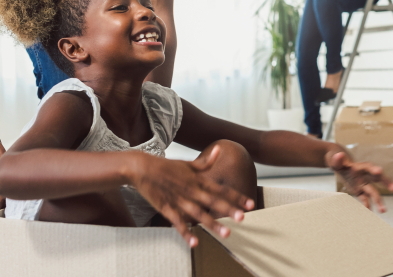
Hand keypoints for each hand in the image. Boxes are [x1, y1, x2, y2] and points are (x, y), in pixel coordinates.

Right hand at [131, 146, 254, 247]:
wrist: (141, 167)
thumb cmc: (166, 166)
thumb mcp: (187, 163)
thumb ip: (205, 162)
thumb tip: (220, 150)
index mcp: (198, 180)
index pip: (221, 189)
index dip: (236, 196)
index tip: (250, 204)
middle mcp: (191, 190)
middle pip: (213, 201)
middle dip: (228, 210)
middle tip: (243, 218)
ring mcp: (179, 200)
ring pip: (199, 214)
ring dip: (213, 224)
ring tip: (226, 233)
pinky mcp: (167, 208)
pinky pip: (178, 223)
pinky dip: (186, 233)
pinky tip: (195, 243)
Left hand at [326, 151, 392, 212]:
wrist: (338, 162)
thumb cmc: (337, 160)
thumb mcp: (335, 160)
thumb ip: (337, 160)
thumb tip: (339, 155)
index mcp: (360, 166)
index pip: (369, 167)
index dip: (374, 169)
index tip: (380, 171)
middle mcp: (365, 175)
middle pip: (378, 179)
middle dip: (387, 183)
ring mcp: (363, 183)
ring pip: (373, 192)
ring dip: (378, 201)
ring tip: (383, 211)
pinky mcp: (359, 190)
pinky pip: (364, 198)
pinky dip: (367, 205)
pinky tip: (370, 212)